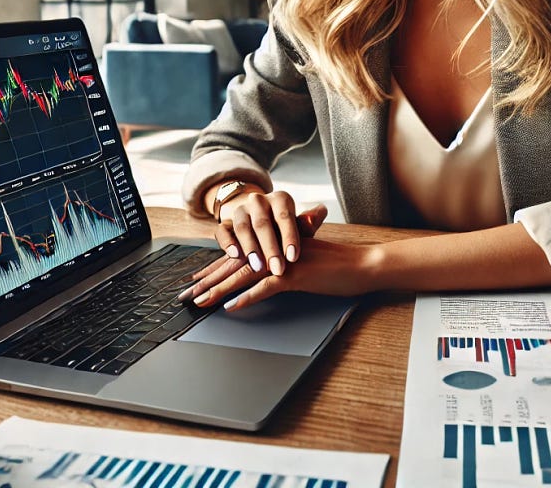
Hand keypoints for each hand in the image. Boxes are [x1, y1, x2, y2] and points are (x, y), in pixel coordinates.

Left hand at [183, 234, 381, 311]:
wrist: (363, 264)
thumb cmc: (338, 265)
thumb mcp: (306, 260)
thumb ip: (287, 261)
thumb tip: (270, 274)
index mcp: (276, 243)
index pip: (240, 255)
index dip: (216, 267)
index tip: (197, 278)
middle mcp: (276, 248)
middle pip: (236, 264)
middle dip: (209, 279)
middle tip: (187, 293)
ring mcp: (285, 261)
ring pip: (245, 275)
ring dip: (220, 289)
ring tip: (201, 301)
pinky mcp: (296, 275)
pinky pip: (266, 287)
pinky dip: (248, 298)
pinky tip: (232, 307)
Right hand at [215, 192, 324, 277]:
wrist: (259, 220)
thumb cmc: (285, 229)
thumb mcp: (299, 225)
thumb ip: (308, 223)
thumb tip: (320, 212)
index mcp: (280, 199)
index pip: (285, 217)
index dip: (289, 237)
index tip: (293, 257)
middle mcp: (258, 201)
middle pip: (263, 224)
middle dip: (271, 248)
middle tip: (278, 269)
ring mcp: (240, 211)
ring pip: (243, 227)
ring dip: (250, 248)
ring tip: (258, 267)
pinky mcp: (225, 223)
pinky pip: (222, 231)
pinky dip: (227, 243)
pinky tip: (235, 255)